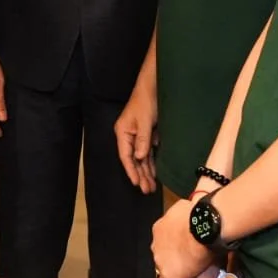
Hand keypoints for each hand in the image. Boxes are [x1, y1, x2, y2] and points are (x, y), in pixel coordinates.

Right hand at [115, 71, 158, 193]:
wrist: (153, 87)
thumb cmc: (145, 101)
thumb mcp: (144, 121)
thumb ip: (142, 139)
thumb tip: (139, 157)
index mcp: (122, 132)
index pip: (125, 156)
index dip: (131, 170)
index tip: (136, 183)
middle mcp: (128, 136)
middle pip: (133, 160)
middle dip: (140, 175)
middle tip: (147, 190)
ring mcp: (137, 136)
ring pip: (141, 158)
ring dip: (146, 171)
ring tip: (151, 186)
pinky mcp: (146, 135)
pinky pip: (148, 152)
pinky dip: (151, 162)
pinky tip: (154, 173)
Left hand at [152, 197, 214, 277]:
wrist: (203, 226)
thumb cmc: (199, 215)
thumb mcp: (186, 209)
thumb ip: (182, 212)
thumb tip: (190, 207)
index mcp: (159, 228)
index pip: (163, 241)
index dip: (173, 246)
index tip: (180, 247)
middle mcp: (156, 244)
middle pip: (161, 254)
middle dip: (171, 257)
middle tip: (184, 259)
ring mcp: (160, 259)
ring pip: (162, 268)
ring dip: (172, 270)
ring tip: (183, 274)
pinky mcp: (167, 274)